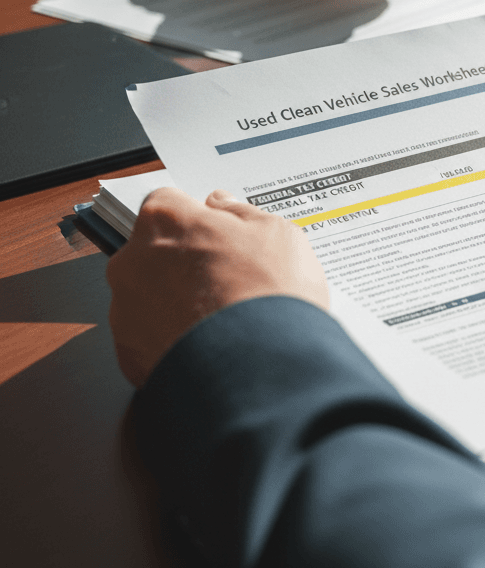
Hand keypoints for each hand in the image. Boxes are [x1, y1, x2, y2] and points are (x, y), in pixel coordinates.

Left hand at [107, 188, 328, 386]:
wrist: (261, 366)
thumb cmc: (268, 292)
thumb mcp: (276, 232)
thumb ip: (240, 212)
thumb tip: (223, 205)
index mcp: (165, 220)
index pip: (168, 201)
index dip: (196, 216)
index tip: (217, 230)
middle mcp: (132, 261)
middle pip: (152, 249)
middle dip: (182, 258)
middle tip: (227, 274)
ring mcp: (126, 312)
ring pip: (148, 296)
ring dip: (175, 300)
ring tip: (222, 315)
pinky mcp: (128, 357)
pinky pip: (149, 338)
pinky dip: (172, 338)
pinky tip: (210, 342)